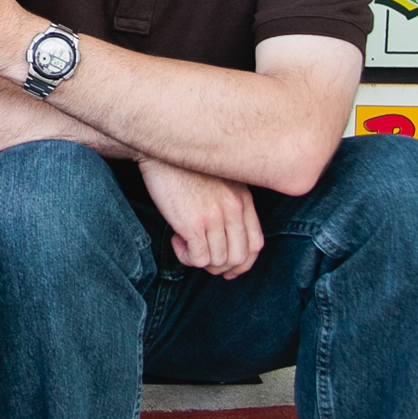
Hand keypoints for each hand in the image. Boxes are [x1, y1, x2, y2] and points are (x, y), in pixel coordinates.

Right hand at [140, 160, 262, 275]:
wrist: (162, 150)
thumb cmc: (186, 167)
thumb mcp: (220, 183)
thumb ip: (229, 205)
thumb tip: (225, 238)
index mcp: (243, 199)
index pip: (256, 244)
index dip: (243, 264)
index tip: (227, 268)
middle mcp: (233, 209)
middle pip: (238, 258)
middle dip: (219, 267)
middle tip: (201, 256)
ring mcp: (215, 216)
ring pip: (218, 261)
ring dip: (200, 261)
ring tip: (185, 245)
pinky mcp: (194, 223)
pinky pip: (199, 259)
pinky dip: (187, 258)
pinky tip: (177, 241)